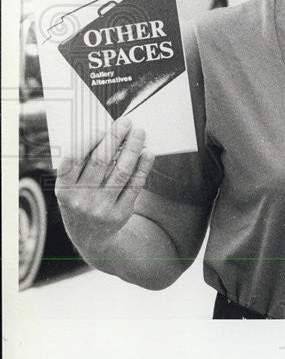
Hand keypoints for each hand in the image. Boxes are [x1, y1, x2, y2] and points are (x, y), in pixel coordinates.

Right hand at [55, 118, 155, 254]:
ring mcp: (100, 208)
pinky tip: (148, 153)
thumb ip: (83, 164)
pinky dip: (143, 167)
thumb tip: (106, 132)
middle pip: (100, 161)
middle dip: (115, 137)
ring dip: (133, 148)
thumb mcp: (72, 186)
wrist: (91, 236)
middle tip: (126, 122)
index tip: (103, 126)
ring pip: (121, 171)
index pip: (74, 158)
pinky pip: (135, 185)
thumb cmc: (81, 200)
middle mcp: (79, 199)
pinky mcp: (120, 213)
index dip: (89, 139)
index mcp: (63, 188)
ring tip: (140, 133)